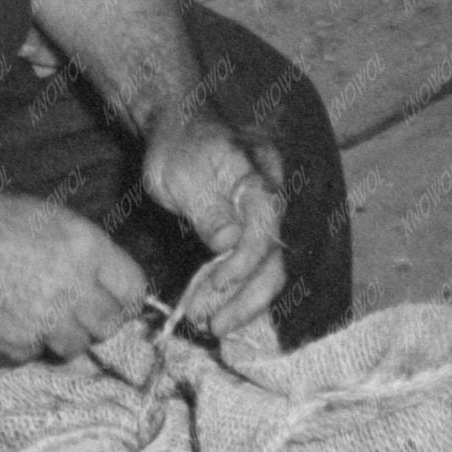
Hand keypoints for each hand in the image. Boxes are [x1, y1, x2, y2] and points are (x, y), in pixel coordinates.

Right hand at [0, 191, 151, 362]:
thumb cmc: (1, 223)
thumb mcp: (58, 221)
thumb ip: (93, 256)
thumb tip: (115, 288)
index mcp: (87, 250)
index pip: (134, 291)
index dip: (126, 298)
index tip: (116, 301)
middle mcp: (71, 288)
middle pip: (109, 325)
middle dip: (96, 320)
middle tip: (76, 310)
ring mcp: (44, 319)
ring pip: (75, 347)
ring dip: (63, 336)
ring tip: (41, 313)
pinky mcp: (16, 342)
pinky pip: (34, 355)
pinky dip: (26, 343)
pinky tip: (12, 318)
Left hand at [141, 114, 285, 341]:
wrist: (180, 125)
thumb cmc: (177, 143)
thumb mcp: (179, 173)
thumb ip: (207, 209)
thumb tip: (230, 246)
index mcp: (258, 178)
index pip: (264, 229)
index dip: (244, 263)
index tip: (216, 286)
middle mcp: (271, 201)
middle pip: (274, 259)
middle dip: (246, 298)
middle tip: (213, 326)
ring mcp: (264, 218)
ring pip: (266, 270)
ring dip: (239, 302)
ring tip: (209, 324)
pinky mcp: (252, 232)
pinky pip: (253, 268)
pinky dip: (235, 292)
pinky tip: (215, 309)